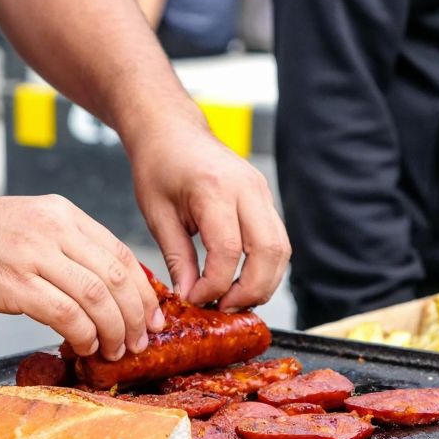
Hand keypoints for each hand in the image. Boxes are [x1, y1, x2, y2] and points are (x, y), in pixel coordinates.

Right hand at [0, 194, 161, 360]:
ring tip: (114, 350)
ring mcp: (32, 254)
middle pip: (116, 277)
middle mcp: (53, 229)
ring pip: (96, 297)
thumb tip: (102, 289)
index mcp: (62, 213)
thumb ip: (65, 248)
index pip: (120, 253)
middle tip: (139, 341)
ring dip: (113, 330)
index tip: (152, 316)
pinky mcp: (11, 283)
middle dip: (135, 316)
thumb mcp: (27, 224)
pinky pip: (65, 314)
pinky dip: (83, 335)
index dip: (142, 291)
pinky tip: (83, 346)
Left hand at [127, 122, 289, 310]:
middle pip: (269, 252)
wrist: (171, 130)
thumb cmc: (159, 165)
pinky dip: (265, 266)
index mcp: (214, 190)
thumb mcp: (157, 215)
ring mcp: (262, 192)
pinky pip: (277, 240)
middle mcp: (247, 189)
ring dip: (263, 282)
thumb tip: (191, 296)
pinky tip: (241, 280)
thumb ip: (177, 258)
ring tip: (233, 299)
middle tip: (223, 308)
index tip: (195, 299)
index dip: (214, 284)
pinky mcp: (265, 198)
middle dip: (250, 290)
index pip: (228, 250)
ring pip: (282, 249)